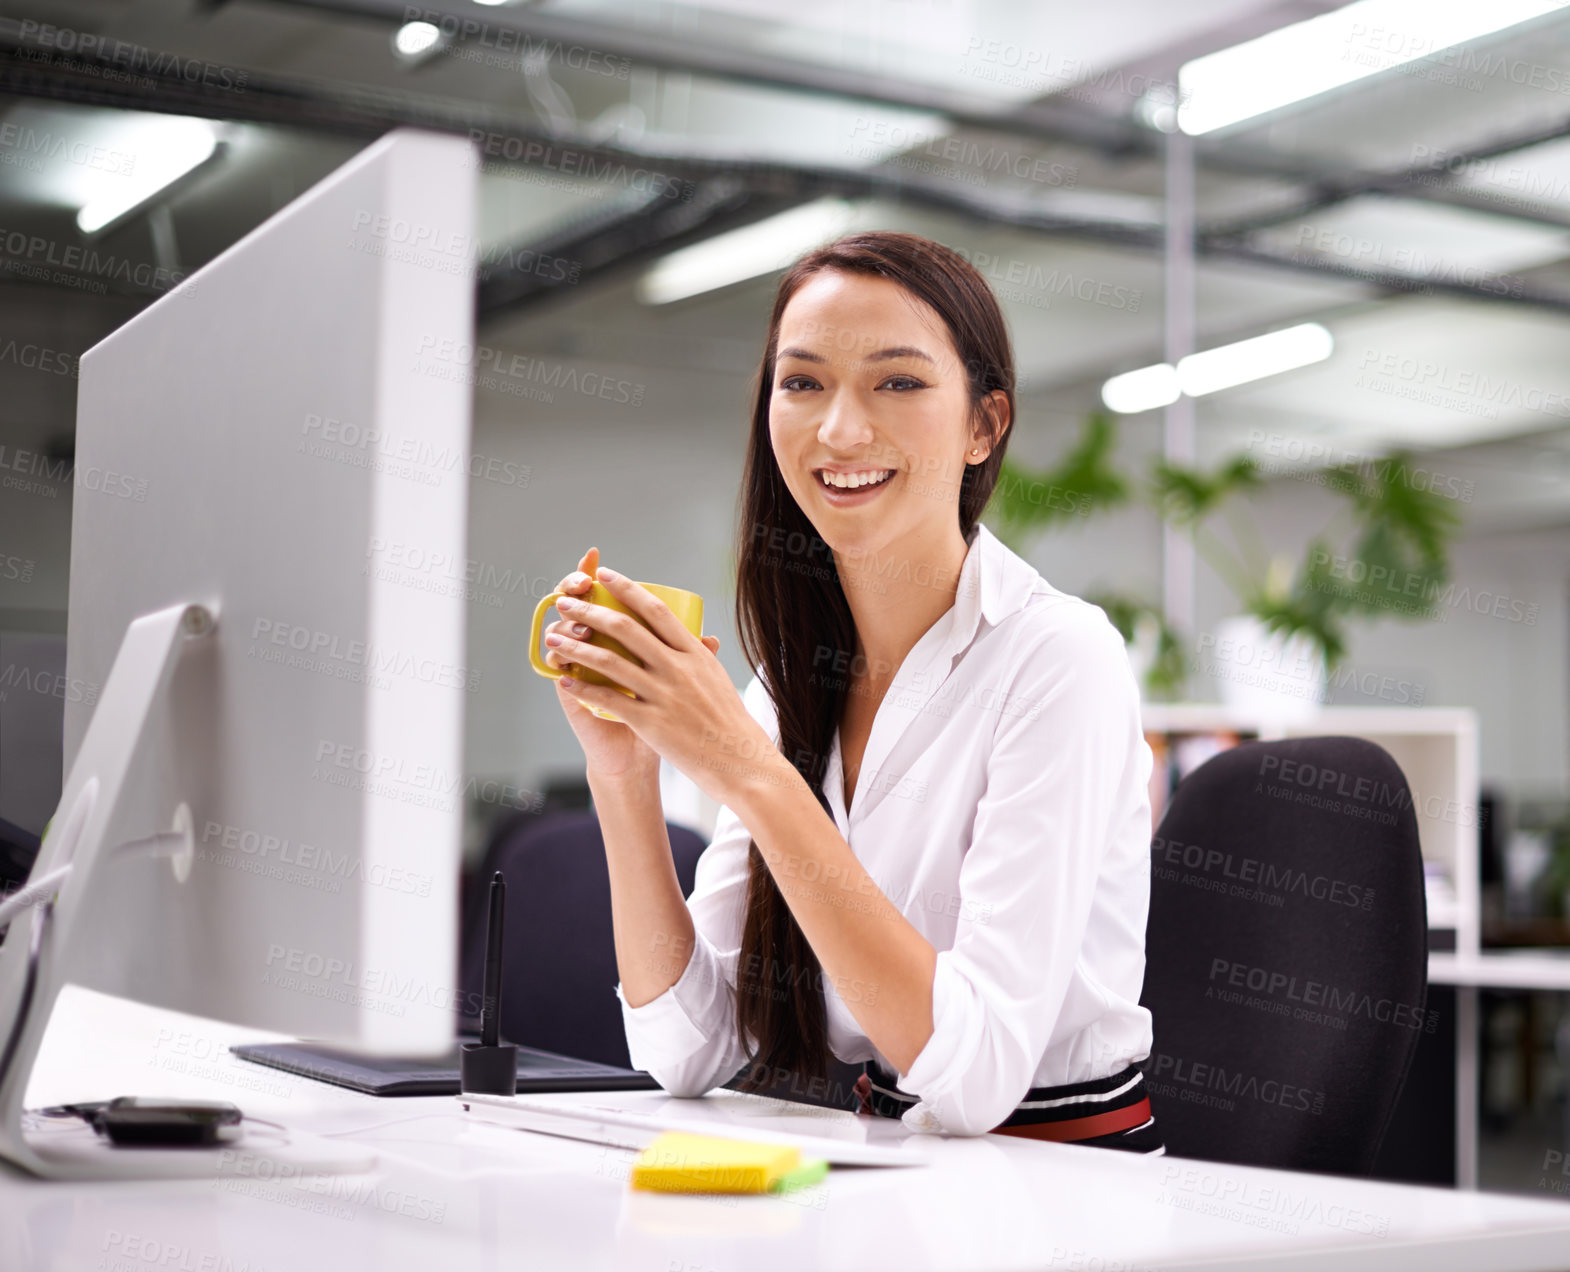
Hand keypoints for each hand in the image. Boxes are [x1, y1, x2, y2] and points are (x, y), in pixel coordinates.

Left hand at [542, 549, 723, 783]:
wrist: (739, 762)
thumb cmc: (729, 722)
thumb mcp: (718, 680)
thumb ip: (704, 657)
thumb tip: (703, 640)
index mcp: (694, 653)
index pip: (655, 610)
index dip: (626, 588)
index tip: (603, 575)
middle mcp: (677, 668)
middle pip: (625, 629)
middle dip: (589, 611)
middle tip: (566, 602)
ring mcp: (663, 695)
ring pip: (610, 662)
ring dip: (576, 647)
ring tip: (554, 637)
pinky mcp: (650, 723)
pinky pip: (609, 699)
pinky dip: (584, 689)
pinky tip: (566, 681)